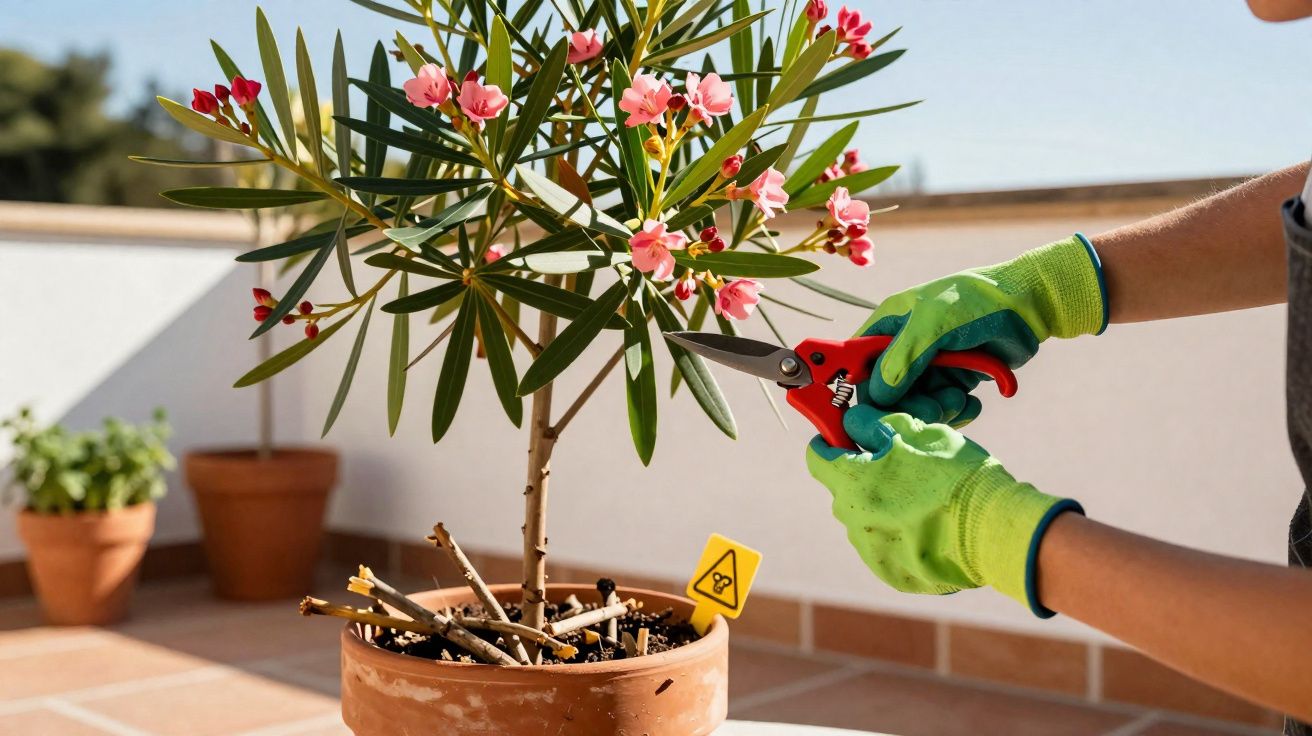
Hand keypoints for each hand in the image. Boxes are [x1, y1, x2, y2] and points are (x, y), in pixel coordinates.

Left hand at [805, 404, 1081, 615]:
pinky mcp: (893, 575)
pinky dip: (900, 536)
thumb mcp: (915, 434)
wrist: (996, 533)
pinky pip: (886, 548)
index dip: (830, 442)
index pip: (817, 458)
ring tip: (924, 500)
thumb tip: (852, 423)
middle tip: (901, 466)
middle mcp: (854, 522)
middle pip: (845, 490)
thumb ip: (875, 426)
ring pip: (866, 520)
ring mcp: (872, 553)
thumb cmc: (955, 477)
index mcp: (852, 483)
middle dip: (864, 475)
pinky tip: (931, 527)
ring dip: (883, 507)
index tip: (848, 437)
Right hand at [859, 235, 1107, 422]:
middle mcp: (905, 347)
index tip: (873, 413)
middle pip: (888, 393)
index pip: (859, 365)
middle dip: (908, 406)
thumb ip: (901, 359)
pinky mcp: (955, 379)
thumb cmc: (975, 302)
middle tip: (931, 410)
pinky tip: (972, 403)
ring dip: (937, 409)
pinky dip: (957, 412)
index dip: (862, 390)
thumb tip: (878, 394)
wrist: (1029, 305)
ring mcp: (930, 365)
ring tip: (958, 399)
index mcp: (889, 326)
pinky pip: (944, 407)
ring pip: (917, 404)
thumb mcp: (932, 324)